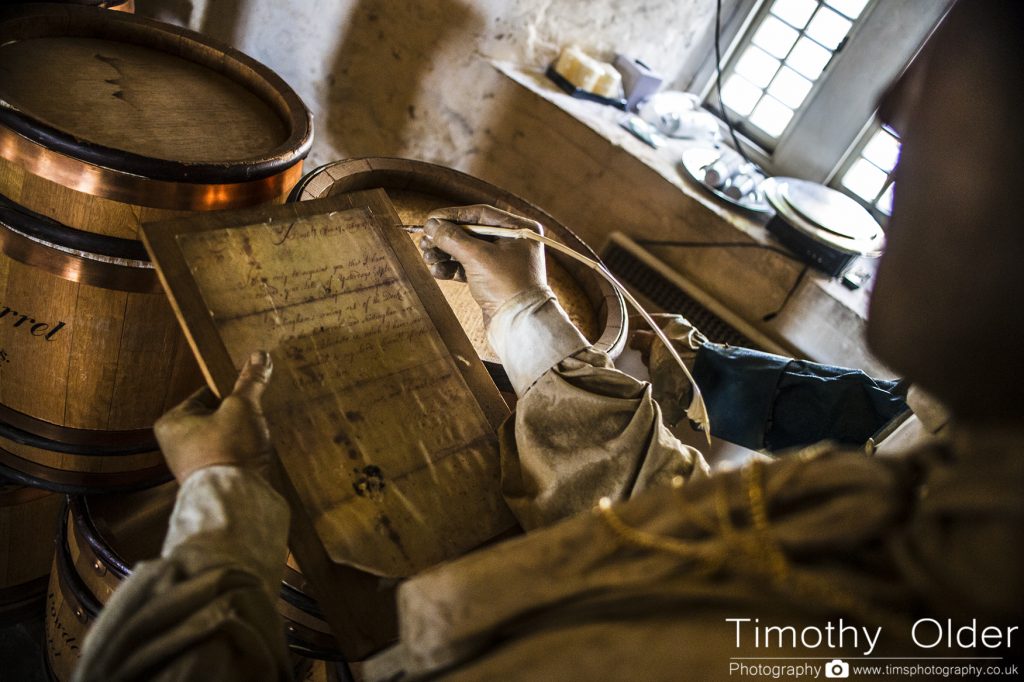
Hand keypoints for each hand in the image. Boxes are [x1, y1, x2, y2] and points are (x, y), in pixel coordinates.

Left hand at [154, 351, 273, 483]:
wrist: (235, 499)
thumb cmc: (228, 449)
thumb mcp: (242, 407)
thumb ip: (250, 381)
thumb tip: (260, 355)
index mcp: (171, 422)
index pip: (205, 393)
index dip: (230, 394)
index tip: (247, 398)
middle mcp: (174, 444)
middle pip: (215, 416)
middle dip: (237, 418)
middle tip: (252, 421)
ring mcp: (191, 465)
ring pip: (224, 438)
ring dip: (241, 438)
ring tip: (255, 441)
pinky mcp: (209, 481)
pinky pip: (228, 458)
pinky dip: (242, 455)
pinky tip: (255, 456)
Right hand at [418, 204, 545, 324]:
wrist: (520, 326)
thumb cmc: (507, 287)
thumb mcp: (477, 257)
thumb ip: (452, 238)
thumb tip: (431, 224)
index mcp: (519, 229)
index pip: (480, 214)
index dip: (452, 216)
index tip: (430, 220)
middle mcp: (512, 243)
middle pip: (471, 233)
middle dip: (445, 238)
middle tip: (424, 242)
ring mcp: (503, 262)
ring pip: (467, 251)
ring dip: (445, 254)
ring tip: (428, 257)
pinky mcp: (493, 280)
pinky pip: (468, 268)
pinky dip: (451, 269)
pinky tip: (437, 271)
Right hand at [629, 315, 705, 426]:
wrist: (700, 378)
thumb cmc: (679, 355)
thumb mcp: (656, 341)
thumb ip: (640, 337)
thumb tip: (633, 340)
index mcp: (673, 323)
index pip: (648, 319)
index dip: (634, 323)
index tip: (621, 327)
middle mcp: (676, 336)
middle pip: (649, 338)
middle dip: (641, 346)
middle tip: (636, 351)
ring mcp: (677, 353)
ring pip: (652, 354)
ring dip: (648, 359)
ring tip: (649, 365)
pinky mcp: (677, 368)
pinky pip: (658, 366)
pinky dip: (653, 369)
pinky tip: (653, 373)